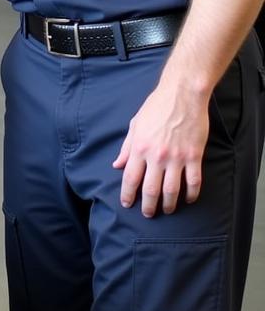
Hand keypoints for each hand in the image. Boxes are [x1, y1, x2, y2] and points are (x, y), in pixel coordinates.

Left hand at [112, 80, 209, 216]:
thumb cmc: (156, 108)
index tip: (127, 204)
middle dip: (148, 205)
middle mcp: (156, 156)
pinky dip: (191, 194)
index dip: (128, 194)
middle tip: (148, 214)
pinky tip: (188, 199)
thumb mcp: (135, 125)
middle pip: (150, 189)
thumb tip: (117, 165)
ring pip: (172, 190)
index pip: (130, 178)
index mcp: (139, 148)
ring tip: (167, 210)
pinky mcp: (194, 156)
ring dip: (169, 204)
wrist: (182, 96)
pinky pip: (193, 181)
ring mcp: (176, 157)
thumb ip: (127, 148)